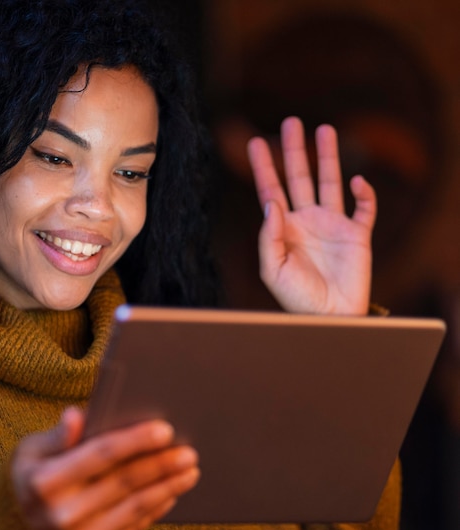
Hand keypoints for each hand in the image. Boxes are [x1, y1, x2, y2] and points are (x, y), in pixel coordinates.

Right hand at [11, 407, 198, 529]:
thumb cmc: (28, 481)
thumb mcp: (30, 452)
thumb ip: (57, 435)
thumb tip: (76, 414)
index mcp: (45, 482)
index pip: (100, 455)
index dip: (136, 441)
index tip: (166, 429)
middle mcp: (61, 516)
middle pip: (125, 482)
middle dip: (162, 465)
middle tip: (189, 451)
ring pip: (135, 509)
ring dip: (168, 488)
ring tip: (190, 471)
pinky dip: (155, 511)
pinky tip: (170, 494)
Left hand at [247, 116, 375, 314]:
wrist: (329, 317)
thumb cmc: (296, 298)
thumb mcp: (273, 270)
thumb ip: (269, 237)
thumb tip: (271, 204)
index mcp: (284, 229)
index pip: (271, 191)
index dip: (263, 168)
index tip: (254, 143)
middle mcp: (306, 221)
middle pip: (299, 178)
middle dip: (295, 151)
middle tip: (291, 122)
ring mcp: (332, 225)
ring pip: (330, 183)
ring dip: (328, 158)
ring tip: (324, 130)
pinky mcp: (357, 235)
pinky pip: (364, 208)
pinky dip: (364, 194)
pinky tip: (358, 183)